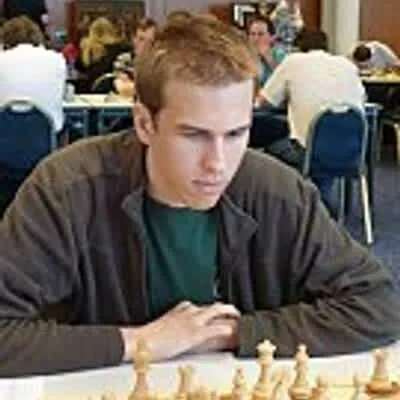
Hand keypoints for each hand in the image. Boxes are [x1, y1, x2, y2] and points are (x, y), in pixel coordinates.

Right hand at [120, 301, 239, 361]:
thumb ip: (177, 320)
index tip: (221, 313)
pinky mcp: (194, 333)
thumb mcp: (166, 323)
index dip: (215, 310)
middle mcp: (190, 311)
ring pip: (218, 311)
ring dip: (231, 313)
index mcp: (183, 308)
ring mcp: (193, 321)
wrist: (142, 340)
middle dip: (227, 308)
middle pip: (214, 305)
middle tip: (235, 314)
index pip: (204, 306)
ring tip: (239, 319)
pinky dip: (225, 328)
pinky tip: (232, 331)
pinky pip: (215, 328)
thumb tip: (182, 326)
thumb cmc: (151, 336)